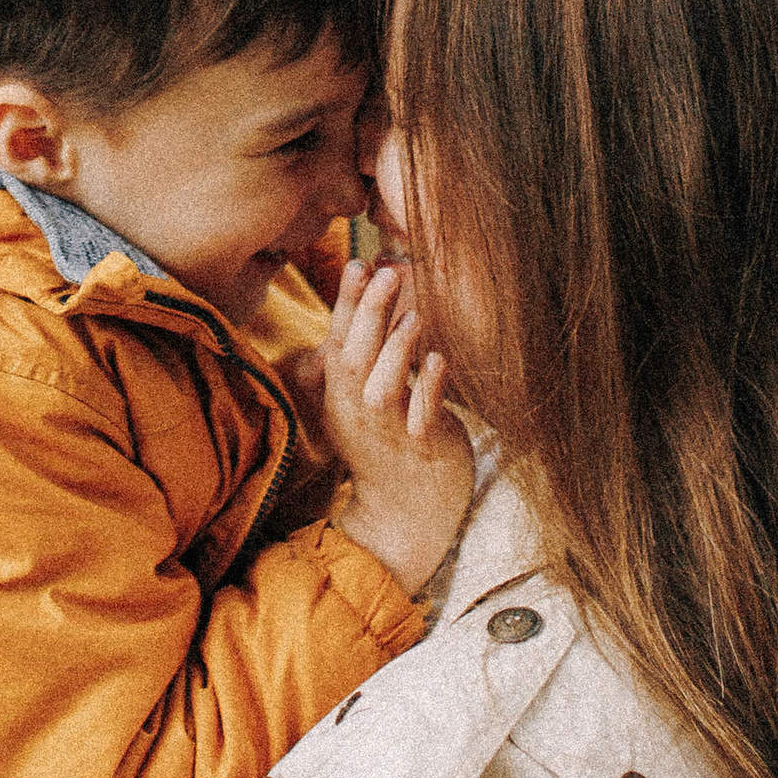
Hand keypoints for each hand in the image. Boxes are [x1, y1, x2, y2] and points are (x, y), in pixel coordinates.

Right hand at [318, 258, 473, 600]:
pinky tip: (438, 361)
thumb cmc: (389, 445)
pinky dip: (428, 391)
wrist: (404, 515)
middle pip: (354, 359)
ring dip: (396, 352)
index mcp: (343, 396)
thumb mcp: (363, 400)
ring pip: (383, 390)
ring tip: (413, 315)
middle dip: (369, 314)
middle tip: (386, 270)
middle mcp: (359, 413)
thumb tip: (366, 295)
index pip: (339, 341)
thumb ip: (363, 354)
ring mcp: (389, 434)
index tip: (359, 262)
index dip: (348, 303)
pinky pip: (421, 420)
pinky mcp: (423, 452)